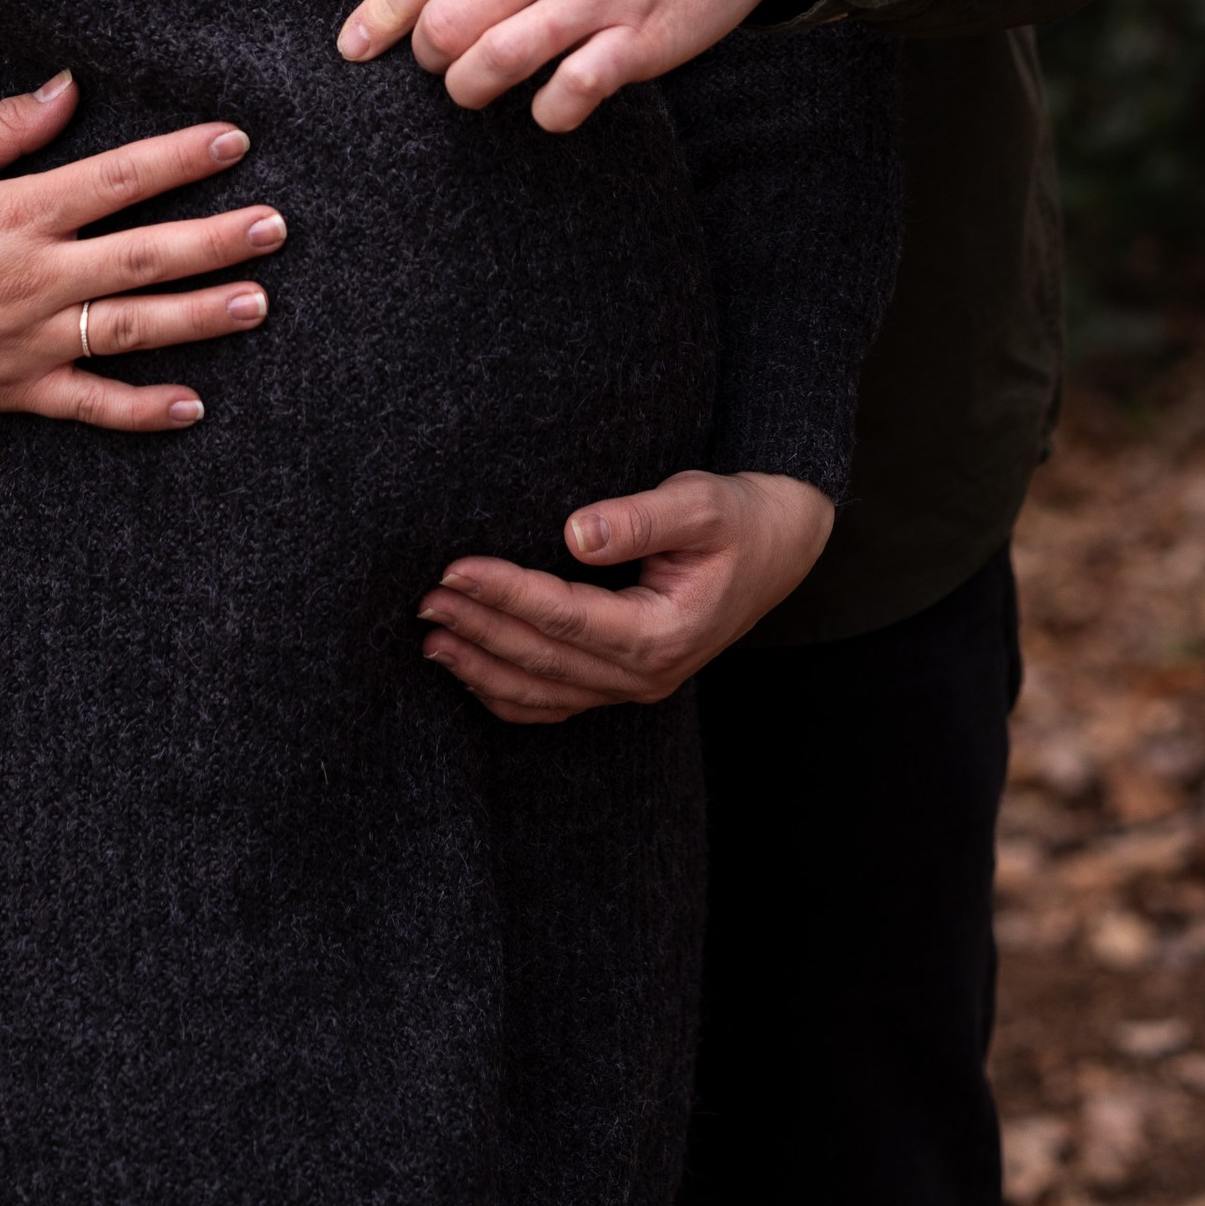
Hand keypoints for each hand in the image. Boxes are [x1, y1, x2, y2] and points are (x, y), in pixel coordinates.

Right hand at [0, 74, 284, 465]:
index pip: (115, 178)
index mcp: (13, 213)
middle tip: (276, 227)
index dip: (180, 157)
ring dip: (201, 316)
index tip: (234, 139)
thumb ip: (4, 127)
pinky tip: (192, 404)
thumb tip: (68, 88)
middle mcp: (29, 277)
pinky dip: (141, 409)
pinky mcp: (10, 390)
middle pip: (143, 255)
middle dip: (216, 238)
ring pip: (131, 328)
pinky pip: (88, 404)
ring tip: (258, 302)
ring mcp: (24, 340)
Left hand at [337, 0, 820, 128]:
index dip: (383, 12)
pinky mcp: (645, 40)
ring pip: (497, 66)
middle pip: (449, 27)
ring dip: (476, 87)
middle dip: (432, 54)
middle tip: (444, 51)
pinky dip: (549, 111)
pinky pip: (571, 96)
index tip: (354, 46)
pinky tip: (551, 97)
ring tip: (482, 80)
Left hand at [416, 468, 833, 724]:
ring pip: (542, 691)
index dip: (505, 593)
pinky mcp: (624, 681)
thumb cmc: (741, 517)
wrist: (781, 545)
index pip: (564, 617)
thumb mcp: (703, 502)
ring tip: (430, 638)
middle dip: (479, 628)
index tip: (453, 569)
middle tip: (423, 599)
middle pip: (543, 659)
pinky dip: (507, 692)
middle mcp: (647, 673)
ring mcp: (635, 686)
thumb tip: (575, 533)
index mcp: (664, 633)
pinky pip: (555, 702)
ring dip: (482, 666)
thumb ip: (642, 518)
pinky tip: (469, 669)